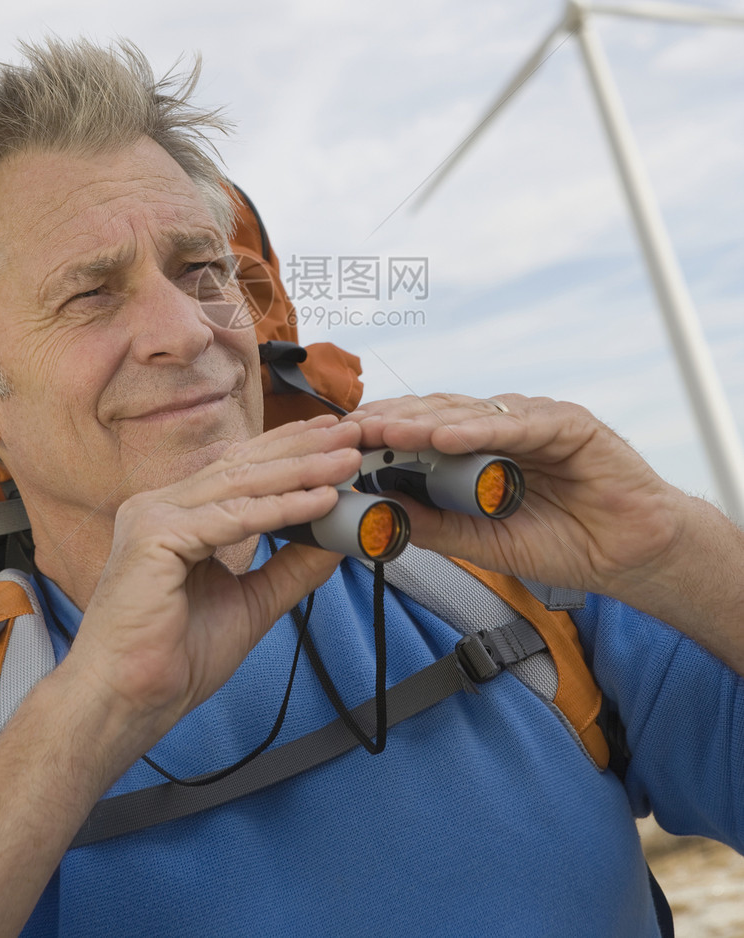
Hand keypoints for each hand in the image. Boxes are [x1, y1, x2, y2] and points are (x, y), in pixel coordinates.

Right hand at [59, 415, 362, 770]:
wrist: (128, 700)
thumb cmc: (173, 658)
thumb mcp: (251, 602)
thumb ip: (290, 567)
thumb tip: (337, 538)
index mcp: (175, 514)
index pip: (241, 469)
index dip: (290, 449)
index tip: (335, 439)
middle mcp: (160, 505)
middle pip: (244, 466)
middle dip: (303, 448)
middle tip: (352, 434)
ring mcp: (153, 515)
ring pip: (242, 484)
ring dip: (302, 470)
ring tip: (346, 461)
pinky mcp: (155, 536)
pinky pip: (233, 517)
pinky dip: (283, 508)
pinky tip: (321, 500)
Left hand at [344, 392, 692, 599]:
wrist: (630, 555)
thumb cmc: (564, 542)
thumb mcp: (484, 542)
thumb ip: (436, 526)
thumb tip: (380, 515)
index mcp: (480, 448)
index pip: (420, 430)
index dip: (381, 434)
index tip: (338, 444)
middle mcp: (501, 426)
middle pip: (435, 414)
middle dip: (389, 422)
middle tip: (346, 432)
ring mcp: (532, 420)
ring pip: (468, 413)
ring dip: (422, 421)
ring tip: (383, 431)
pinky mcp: (567, 424)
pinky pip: (516, 425)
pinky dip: (478, 430)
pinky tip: (444, 438)